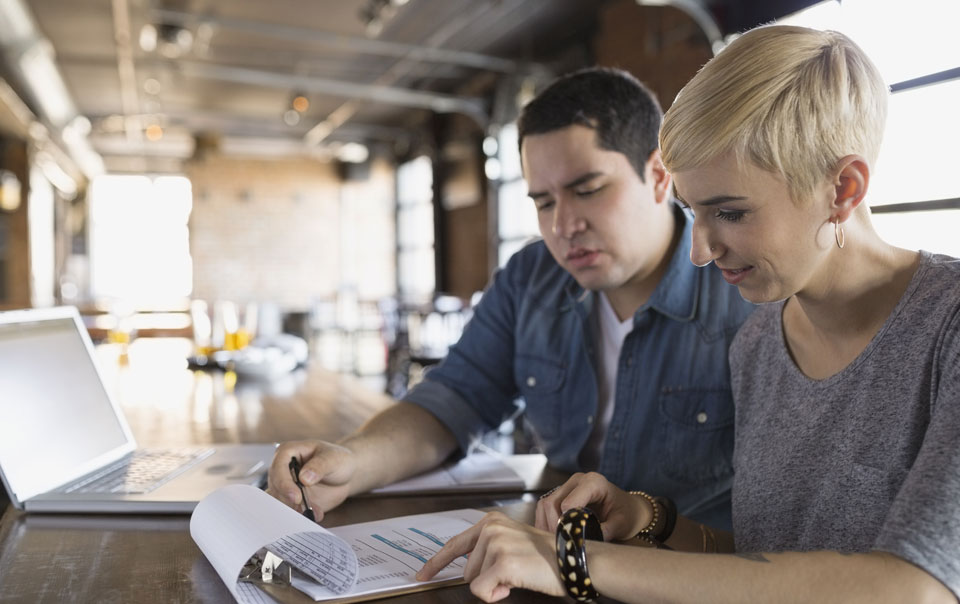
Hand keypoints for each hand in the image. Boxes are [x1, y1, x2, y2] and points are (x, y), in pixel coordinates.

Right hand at [265, 440, 355, 521]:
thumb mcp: (333, 459)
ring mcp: (285, 486)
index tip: (296, 496)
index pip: (278, 467)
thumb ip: (319, 466)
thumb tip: (304, 477)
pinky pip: (288, 510)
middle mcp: (282, 469)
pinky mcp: (290, 500)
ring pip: (279, 501)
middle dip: (289, 500)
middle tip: (304, 510)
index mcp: (288, 452)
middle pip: (275, 487)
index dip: (284, 483)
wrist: (345, 474)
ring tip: (314, 512)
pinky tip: (312, 516)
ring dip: (295, 510)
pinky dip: (298, 515)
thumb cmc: (337, 460)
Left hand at [416, 511, 563, 601]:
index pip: (455, 545)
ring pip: (474, 581)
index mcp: (491, 521)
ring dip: (494, 585)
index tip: (422, 575)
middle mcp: (490, 528)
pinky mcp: (502, 562)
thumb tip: (467, 567)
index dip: (435, 563)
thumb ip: (488, 548)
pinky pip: (482, 591)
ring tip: (519, 574)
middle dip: (486, 578)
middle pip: (466, 570)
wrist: (573, 559)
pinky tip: (516, 582)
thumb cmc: (547, 556)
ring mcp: (495, 544)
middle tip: (514, 571)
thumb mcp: (513, 541)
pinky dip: (497, 594)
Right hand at [535, 472, 650, 541]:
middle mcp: (577, 480)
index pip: (568, 502)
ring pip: (544, 504)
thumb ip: (605, 531)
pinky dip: (545, 522)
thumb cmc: (628, 514)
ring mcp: (568, 486)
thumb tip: (584, 542)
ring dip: (546, 524)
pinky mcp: (562, 494)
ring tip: (556, 541)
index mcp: (594, 482)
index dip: (565, 522)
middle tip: (560, 543)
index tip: (570, 538)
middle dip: (552, 526)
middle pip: (551, 503)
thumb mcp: (621, 524)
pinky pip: (545, 507)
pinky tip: (554, 535)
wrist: (630, 508)